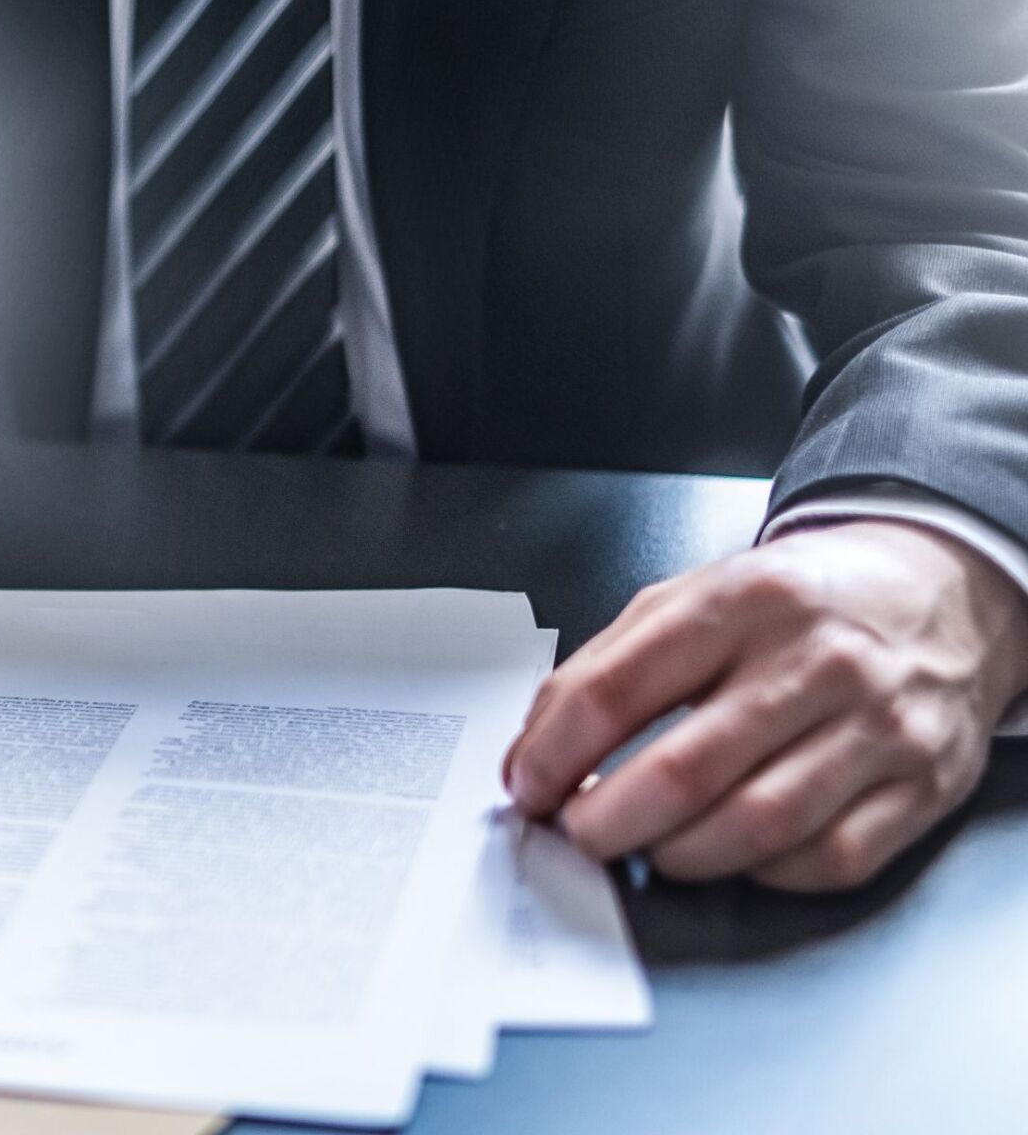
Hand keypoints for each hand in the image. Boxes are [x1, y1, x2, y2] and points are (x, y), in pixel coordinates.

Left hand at [503, 520, 1027, 890]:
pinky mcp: (920, 786)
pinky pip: (825, 860)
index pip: (615, 692)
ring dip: (676, 854)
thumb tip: (532, 753)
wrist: (935, 590)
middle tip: (579, 832)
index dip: (553, 755)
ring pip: (753, 827)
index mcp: (741, 602)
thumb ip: (602, 667)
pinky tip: (736, 851)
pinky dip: (763, 872)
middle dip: (605, 821)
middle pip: (680, 774)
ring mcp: (875, 727)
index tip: (527, 788)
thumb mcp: (689, 598)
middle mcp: (815, 662)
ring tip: (649, 844)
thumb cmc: (793, 604)